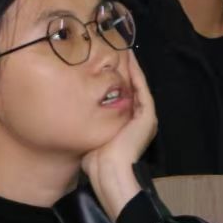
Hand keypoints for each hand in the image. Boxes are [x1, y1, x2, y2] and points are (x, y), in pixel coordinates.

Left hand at [81, 51, 157, 221]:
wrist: (109, 172)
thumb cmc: (96, 161)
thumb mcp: (92, 136)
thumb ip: (91, 124)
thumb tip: (75, 116)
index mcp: (128, 125)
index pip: (124, 95)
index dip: (118, 78)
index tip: (109, 63)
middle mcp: (140, 119)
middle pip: (133, 87)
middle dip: (127, 69)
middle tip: (120, 49)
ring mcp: (145, 117)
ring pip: (138, 85)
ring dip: (132, 67)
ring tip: (125, 49)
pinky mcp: (147, 116)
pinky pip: (141, 89)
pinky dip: (136, 74)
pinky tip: (129, 60)